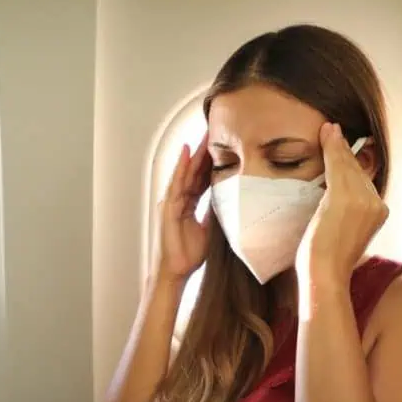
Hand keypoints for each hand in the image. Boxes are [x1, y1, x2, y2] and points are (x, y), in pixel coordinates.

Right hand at [156, 132, 211, 281]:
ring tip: (203, 135)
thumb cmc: (190, 253)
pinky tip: (186, 152)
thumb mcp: (211, 230)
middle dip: (204, 152)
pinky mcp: (167, 207)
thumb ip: (218, 214)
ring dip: (194, 153)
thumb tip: (234, 202)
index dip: (212, 162)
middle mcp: (179, 199)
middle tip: (215, 131)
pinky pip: (176, 183)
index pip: (202, 178)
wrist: (176, 270)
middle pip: (193, 171)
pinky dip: (180, 166)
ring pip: (185, 172)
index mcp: (189, 204)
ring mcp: (172, 202)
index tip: (224, 146)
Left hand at [295, 122, 388, 285]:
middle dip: (344, 150)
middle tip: (332, 130)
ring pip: (348, 165)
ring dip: (336, 145)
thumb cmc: (327, 262)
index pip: (364, 180)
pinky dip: (331, 147)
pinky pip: (337, 165)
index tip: (342, 146)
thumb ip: (346, 215)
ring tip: (327, 129)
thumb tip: (335, 205)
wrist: (325, 274)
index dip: (352, 161)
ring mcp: (364, 200)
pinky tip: (327, 133)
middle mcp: (376, 204)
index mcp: (377, 212)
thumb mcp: (343, 234)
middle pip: (358, 170)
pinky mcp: (346, 197)